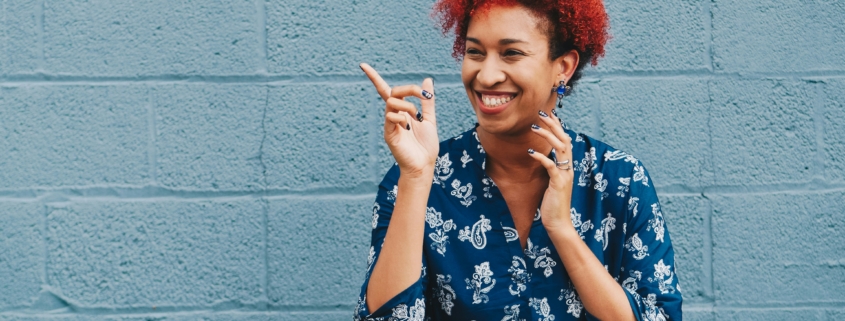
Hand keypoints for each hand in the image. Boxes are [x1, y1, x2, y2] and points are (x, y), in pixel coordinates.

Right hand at [360, 63, 438, 177]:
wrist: (424, 165)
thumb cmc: (426, 145)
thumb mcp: (430, 119)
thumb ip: (427, 101)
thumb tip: (427, 80)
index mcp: (402, 111)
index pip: (386, 90)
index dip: (374, 77)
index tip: (362, 65)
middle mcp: (393, 116)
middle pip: (392, 92)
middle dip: (409, 89)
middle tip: (424, 95)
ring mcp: (389, 124)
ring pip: (391, 102)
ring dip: (408, 105)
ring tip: (417, 118)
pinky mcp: (388, 134)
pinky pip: (390, 117)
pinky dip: (402, 118)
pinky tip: (408, 128)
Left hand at [528, 110, 574, 231]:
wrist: (558, 222)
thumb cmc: (553, 203)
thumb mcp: (552, 182)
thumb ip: (552, 169)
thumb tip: (544, 157)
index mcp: (567, 167)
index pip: (565, 141)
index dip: (558, 127)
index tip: (549, 114)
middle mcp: (569, 168)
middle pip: (564, 140)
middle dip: (553, 125)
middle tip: (541, 113)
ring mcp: (565, 175)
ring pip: (560, 149)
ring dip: (547, 135)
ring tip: (534, 127)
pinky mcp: (558, 183)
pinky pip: (551, 166)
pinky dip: (542, 157)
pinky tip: (531, 152)